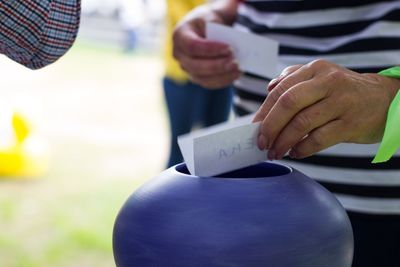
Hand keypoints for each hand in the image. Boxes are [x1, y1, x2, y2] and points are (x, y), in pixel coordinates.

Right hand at [172, 7, 239, 88]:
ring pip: (202, 78)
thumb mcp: (210, 16)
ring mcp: (186, 68)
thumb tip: (228, 40)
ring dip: (221, 76)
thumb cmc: (208, 21)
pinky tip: (234, 75)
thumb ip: (216, 25)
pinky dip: (222, 81)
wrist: (206, 28)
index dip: (210, 49)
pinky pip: (208, 83)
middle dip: (217, 66)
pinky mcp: (195, 76)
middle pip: (195, 66)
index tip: (229, 48)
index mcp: (179, 36)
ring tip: (238, 70)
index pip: (192, 46)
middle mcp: (179, 54)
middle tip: (235, 63)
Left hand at [253, 60, 399, 159]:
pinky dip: (303, 149)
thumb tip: (269, 88)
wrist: (385, 99)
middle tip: (261, 144)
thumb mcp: (321, 76)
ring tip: (276, 152)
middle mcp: (328, 82)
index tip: (254, 128)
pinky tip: (296, 153)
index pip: (281, 90)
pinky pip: (319, 139)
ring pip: (302, 123)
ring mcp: (341, 102)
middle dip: (270, 127)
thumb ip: (294, 78)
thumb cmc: (344, 91)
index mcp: (315, 70)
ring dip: (283, 142)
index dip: (264, 111)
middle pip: (289, 104)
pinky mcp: (351, 124)